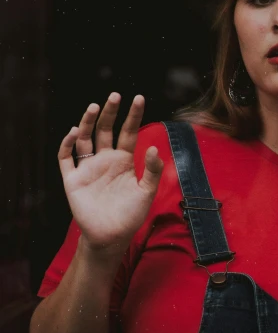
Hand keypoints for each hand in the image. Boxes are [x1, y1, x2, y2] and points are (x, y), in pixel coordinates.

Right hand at [58, 93, 163, 254]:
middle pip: (105, 130)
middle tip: (114, 96)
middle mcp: (105, 160)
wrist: (111, 237)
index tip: (139, 98)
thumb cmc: (131, 215)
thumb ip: (153, 171)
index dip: (133, 116)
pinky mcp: (73, 179)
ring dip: (88, 122)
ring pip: (85, 139)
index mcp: (124, 160)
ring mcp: (88, 168)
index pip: (128, 132)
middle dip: (109, 112)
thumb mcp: (147, 192)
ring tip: (94, 107)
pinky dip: (68, 144)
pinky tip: (75, 133)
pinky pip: (66, 158)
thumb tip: (156, 147)